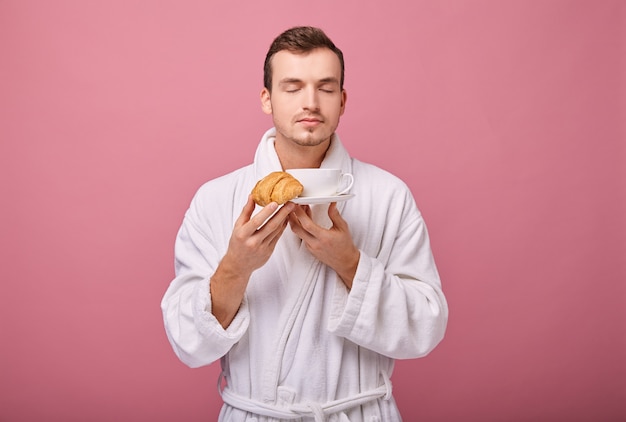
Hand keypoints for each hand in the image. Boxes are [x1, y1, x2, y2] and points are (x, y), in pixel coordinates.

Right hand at [211, 196, 294, 327]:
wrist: (238, 265)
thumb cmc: (237, 243)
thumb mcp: (237, 227)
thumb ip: (246, 211)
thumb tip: (252, 196)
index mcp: (243, 234)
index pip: (257, 221)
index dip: (267, 212)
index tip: (275, 203)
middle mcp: (253, 242)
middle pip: (271, 226)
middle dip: (282, 214)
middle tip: (290, 204)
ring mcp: (262, 248)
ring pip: (276, 231)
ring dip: (285, 219)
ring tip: (290, 209)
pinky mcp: (269, 251)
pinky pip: (278, 237)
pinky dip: (282, 227)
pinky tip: (286, 219)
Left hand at [288, 202, 359, 287]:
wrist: (345, 261)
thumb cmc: (345, 245)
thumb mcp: (342, 227)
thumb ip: (335, 215)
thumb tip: (331, 204)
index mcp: (323, 237)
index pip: (307, 224)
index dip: (299, 214)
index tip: (297, 205)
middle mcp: (315, 243)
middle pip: (296, 229)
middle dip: (291, 216)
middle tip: (291, 206)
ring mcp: (311, 247)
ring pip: (298, 233)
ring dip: (295, 221)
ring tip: (298, 210)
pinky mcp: (309, 249)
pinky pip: (301, 237)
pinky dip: (301, 227)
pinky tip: (304, 220)